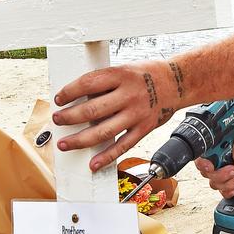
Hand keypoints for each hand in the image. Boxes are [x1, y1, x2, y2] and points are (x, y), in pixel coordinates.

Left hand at [53, 60, 179, 170]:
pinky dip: (106, 157)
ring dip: (80, 140)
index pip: (88, 83)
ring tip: (64, 143)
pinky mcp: (143, 128)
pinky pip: (122, 146)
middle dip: (69, 117)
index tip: (59, 99)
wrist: (176, 82)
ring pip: (103, 132)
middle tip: (57, 120)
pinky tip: (93, 163)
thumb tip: (78, 98)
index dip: (70, 92)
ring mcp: (137, 114)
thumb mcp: (124, 69)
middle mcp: (129, 95)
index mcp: (121, 75)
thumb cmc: (146, 74)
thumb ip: (104, 83)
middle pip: (92, 110)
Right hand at [195, 116, 233, 198]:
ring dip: (227, 183)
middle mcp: (217, 156)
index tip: (212, 167)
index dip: (203, 165)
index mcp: (215, 144)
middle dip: (220, 175)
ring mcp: (223, 166)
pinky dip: (228, 191)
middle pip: (208, 174)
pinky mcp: (232, 175)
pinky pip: (224, 188)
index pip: (201, 157)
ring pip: (215, 183)